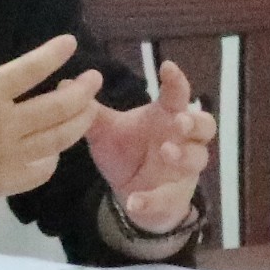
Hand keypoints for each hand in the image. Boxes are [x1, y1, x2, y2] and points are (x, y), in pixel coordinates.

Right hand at [0, 0, 101, 218]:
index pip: (31, 69)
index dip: (55, 54)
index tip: (70, 44)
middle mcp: (0, 127)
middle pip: (58, 106)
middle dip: (83, 90)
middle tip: (93, 78)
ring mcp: (5, 159)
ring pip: (58, 139)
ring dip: (79, 121)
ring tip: (88, 107)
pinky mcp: (3, 184)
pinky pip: (42, 170)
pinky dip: (55, 155)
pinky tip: (56, 144)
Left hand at [85, 55, 216, 239]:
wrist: (131, 194)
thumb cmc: (126, 153)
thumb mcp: (106, 132)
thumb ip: (91, 111)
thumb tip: (64, 84)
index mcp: (165, 117)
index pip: (178, 94)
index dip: (176, 80)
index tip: (167, 67)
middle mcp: (182, 140)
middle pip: (204, 125)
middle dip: (194, 122)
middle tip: (179, 121)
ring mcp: (183, 169)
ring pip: (197, 159)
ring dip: (183, 155)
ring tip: (166, 152)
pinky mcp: (174, 197)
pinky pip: (168, 199)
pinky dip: (152, 200)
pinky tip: (135, 202)